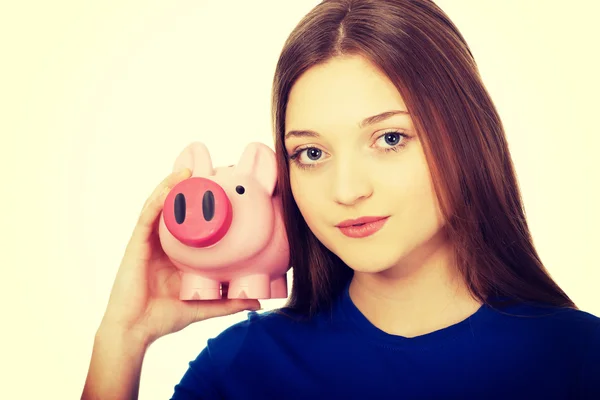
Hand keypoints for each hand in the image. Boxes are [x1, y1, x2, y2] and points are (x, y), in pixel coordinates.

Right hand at [99, 168, 260, 345]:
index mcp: (177, 253)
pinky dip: (158, 199)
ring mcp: (149, 241)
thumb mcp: (204, 305)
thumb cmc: (165, 317)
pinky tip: (170, 186)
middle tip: (207, 173)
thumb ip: (228, 302)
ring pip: (160, 206)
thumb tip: (257, 301)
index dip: (201, 206)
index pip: (189, 223)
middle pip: (174, 209)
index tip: (220, 191)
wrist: (136, 330)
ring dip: (172, 185)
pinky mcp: (136, 243)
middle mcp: (162, 243)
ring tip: (189, 171)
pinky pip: (147, 216)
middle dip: (187, 189)